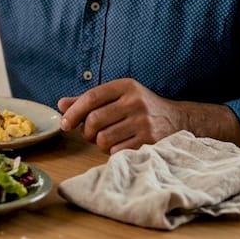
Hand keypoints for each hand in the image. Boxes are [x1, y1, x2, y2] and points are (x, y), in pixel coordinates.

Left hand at [58, 79, 188, 152]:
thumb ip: (90, 100)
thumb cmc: (140, 109)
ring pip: (103, 139)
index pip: (91, 97)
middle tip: (92, 134)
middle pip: (94, 120)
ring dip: (100, 143)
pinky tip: (121, 145)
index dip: (74, 112)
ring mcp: (144, 122)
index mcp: (126, 86)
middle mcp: (135, 101)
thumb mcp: (119, 97)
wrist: (178, 121)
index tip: (65, 124)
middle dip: (87, 131)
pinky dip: (113, 152)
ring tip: (109, 139)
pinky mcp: (150, 141)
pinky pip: (116, 151)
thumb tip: (61, 105)